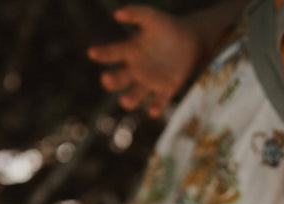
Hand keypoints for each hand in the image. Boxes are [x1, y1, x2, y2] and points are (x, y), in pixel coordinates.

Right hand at [87, 5, 202, 116]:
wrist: (191, 41)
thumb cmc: (167, 28)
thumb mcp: (152, 16)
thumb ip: (135, 13)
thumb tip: (117, 14)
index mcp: (130, 51)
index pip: (112, 53)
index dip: (102, 53)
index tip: (92, 52)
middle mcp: (136, 70)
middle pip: (119, 79)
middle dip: (112, 81)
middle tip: (106, 79)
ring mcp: (150, 82)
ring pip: (135, 95)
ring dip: (129, 100)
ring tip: (124, 101)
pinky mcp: (166, 90)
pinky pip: (158, 102)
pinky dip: (155, 108)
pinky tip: (152, 111)